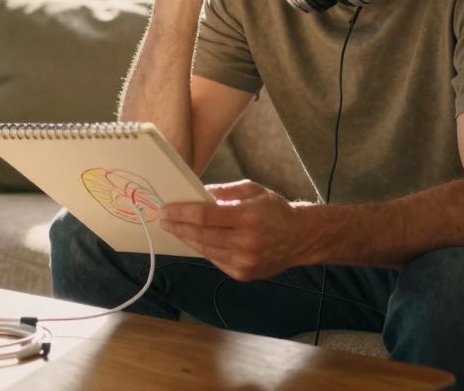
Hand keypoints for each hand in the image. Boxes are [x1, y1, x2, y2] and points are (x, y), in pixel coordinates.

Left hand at [160, 180, 306, 280]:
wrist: (300, 238)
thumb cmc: (275, 210)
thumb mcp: (252, 190)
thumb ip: (224, 191)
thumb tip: (197, 192)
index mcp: (248, 217)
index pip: (205, 216)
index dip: (182, 212)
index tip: (166, 209)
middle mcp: (246, 242)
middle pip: (201, 235)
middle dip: (178, 226)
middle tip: (163, 219)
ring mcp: (244, 261)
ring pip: (205, 250)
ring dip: (187, 239)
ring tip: (174, 229)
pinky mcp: (243, 274)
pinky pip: (215, 260)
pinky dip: (203, 249)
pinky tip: (194, 240)